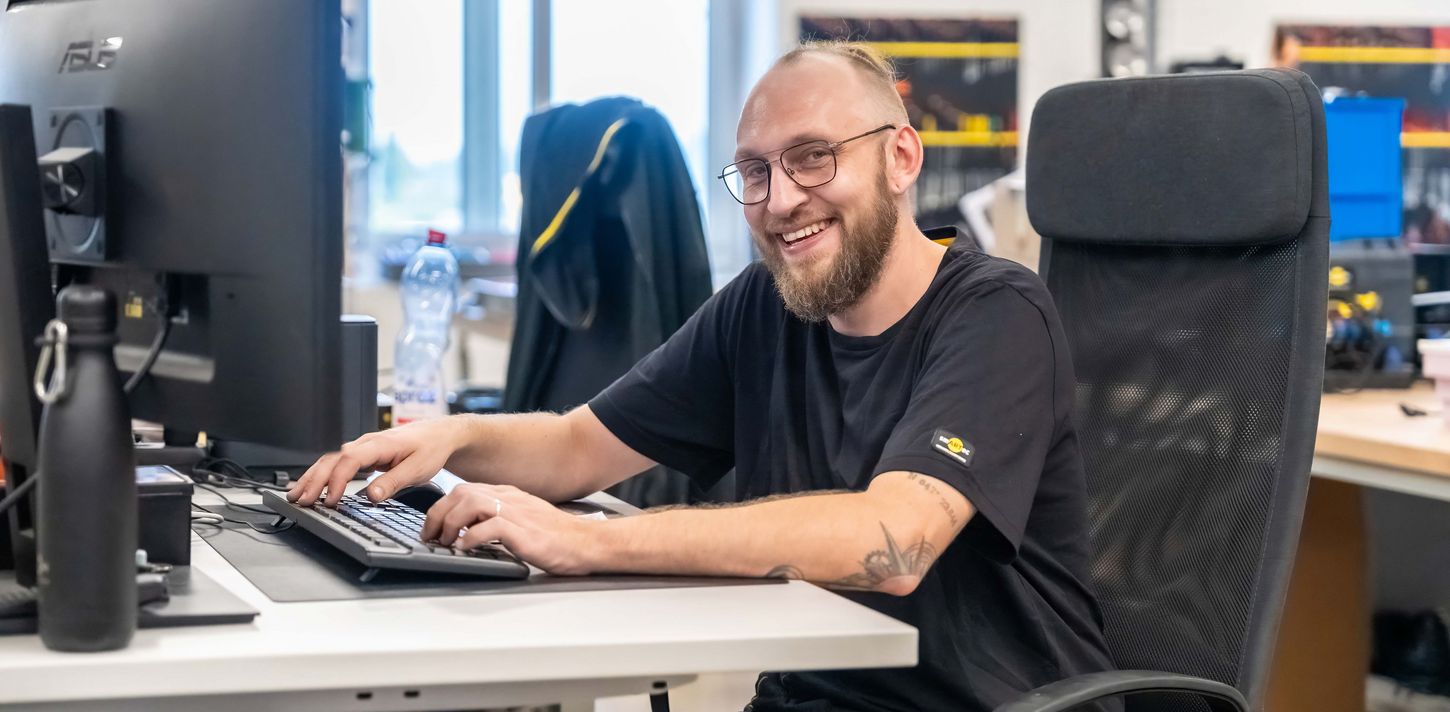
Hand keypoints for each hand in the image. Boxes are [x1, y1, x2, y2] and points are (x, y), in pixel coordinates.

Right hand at [287, 417, 467, 506]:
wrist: (439, 434)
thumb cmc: (430, 448)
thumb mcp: (418, 468)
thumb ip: (393, 482)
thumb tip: (370, 496)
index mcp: (379, 444)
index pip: (349, 461)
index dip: (336, 481)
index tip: (329, 500)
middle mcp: (366, 443)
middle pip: (332, 460)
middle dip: (313, 480)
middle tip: (299, 500)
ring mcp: (362, 448)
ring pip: (330, 460)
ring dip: (312, 477)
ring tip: (296, 495)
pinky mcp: (363, 454)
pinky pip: (337, 463)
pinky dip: (322, 474)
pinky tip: (312, 486)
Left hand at [421, 483, 599, 574]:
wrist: (587, 543)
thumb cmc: (558, 537)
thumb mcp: (524, 521)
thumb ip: (499, 520)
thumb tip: (468, 532)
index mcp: (509, 495)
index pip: (465, 490)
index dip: (442, 507)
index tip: (432, 526)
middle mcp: (510, 499)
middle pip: (462, 493)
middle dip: (438, 514)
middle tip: (431, 536)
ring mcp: (517, 513)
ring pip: (471, 503)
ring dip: (450, 523)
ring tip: (444, 542)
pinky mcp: (524, 532)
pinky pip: (490, 526)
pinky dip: (470, 537)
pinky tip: (464, 548)